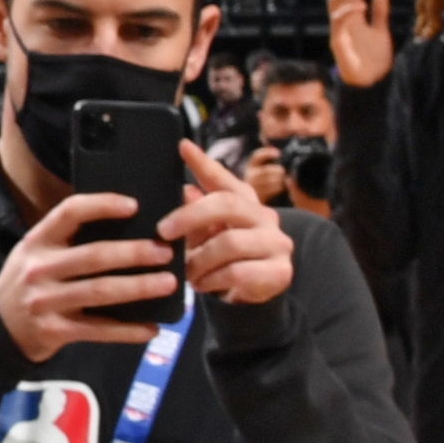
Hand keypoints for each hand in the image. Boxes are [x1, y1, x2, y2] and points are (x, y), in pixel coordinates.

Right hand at [0, 180, 182, 362]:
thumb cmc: (28, 282)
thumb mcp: (35, 253)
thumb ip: (68, 241)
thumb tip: (126, 227)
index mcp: (37, 241)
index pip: (69, 213)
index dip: (102, 206)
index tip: (134, 206)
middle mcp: (40, 268)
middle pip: (93, 256)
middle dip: (134, 253)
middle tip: (164, 252)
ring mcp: (46, 301)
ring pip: (100, 292)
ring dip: (138, 288)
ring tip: (168, 283)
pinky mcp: (56, 330)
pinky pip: (98, 330)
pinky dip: (128, 330)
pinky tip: (151, 327)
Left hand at [157, 142, 294, 307]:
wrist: (253, 295)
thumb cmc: (224, 259)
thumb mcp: (208, 235)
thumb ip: (198, 214)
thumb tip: (186, 191)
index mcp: (245, 203)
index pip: (224, 179)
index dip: (204, 163)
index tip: (183, 147)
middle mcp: (265, 217)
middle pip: (226, 205)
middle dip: (190, 217)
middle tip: (164, 231)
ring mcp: (276, 243)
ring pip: (229, 243)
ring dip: (199, 260)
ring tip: (186, 272)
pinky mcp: (279, 271)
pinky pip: (237, 272)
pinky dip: (213, 280)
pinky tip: (203, 284)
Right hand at [326, 0, 393, 87]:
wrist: (372, 85)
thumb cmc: (375, 61)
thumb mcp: (381, 32)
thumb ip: (380, 14)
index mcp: (352, 18)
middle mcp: (342, 22)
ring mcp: (338, 32)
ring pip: (335, 6)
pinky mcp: (338, 43)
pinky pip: (340, 24)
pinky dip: (349, 12)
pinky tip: (361, 4)